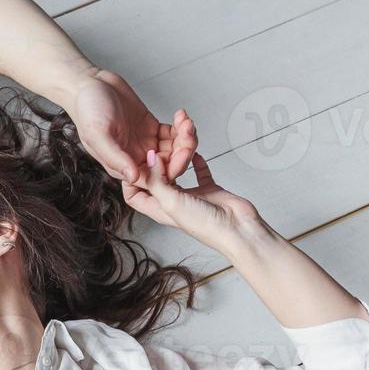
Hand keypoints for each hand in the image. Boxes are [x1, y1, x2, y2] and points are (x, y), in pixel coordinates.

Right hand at [68, 69, 196, 186]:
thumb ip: (115, 157)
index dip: (170, 170)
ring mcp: (145, 144)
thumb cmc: (87, 108)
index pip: (152, 179)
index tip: (178, 153)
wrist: (90, 84)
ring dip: (186, 139)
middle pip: (168, 166)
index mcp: (122, 166)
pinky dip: (182, 127)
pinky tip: (181, 116)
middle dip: (183, 153)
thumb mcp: (98, 134)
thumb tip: (133, 177)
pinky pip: (173, 135)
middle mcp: (135, 158)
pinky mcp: (151, 128)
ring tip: (186, 122)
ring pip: (175, 151)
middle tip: (188, 135)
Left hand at [123, 149, 264, 252]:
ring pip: (178, 172)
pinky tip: (194, 152)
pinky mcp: (209, 190)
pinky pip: (200, 172)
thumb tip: (148, 159)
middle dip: (154, 162)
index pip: (135, 195)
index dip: (131, 180)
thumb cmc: (204, 225)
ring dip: (176, 157)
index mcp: (158, 209)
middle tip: (153, 143)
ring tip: (173, 140)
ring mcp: (190, 196)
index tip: (131, 162)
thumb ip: (157, 181)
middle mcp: (172, 202)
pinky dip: (197, 162)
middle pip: (156, 180)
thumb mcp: (171, 202)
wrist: (237, 229)